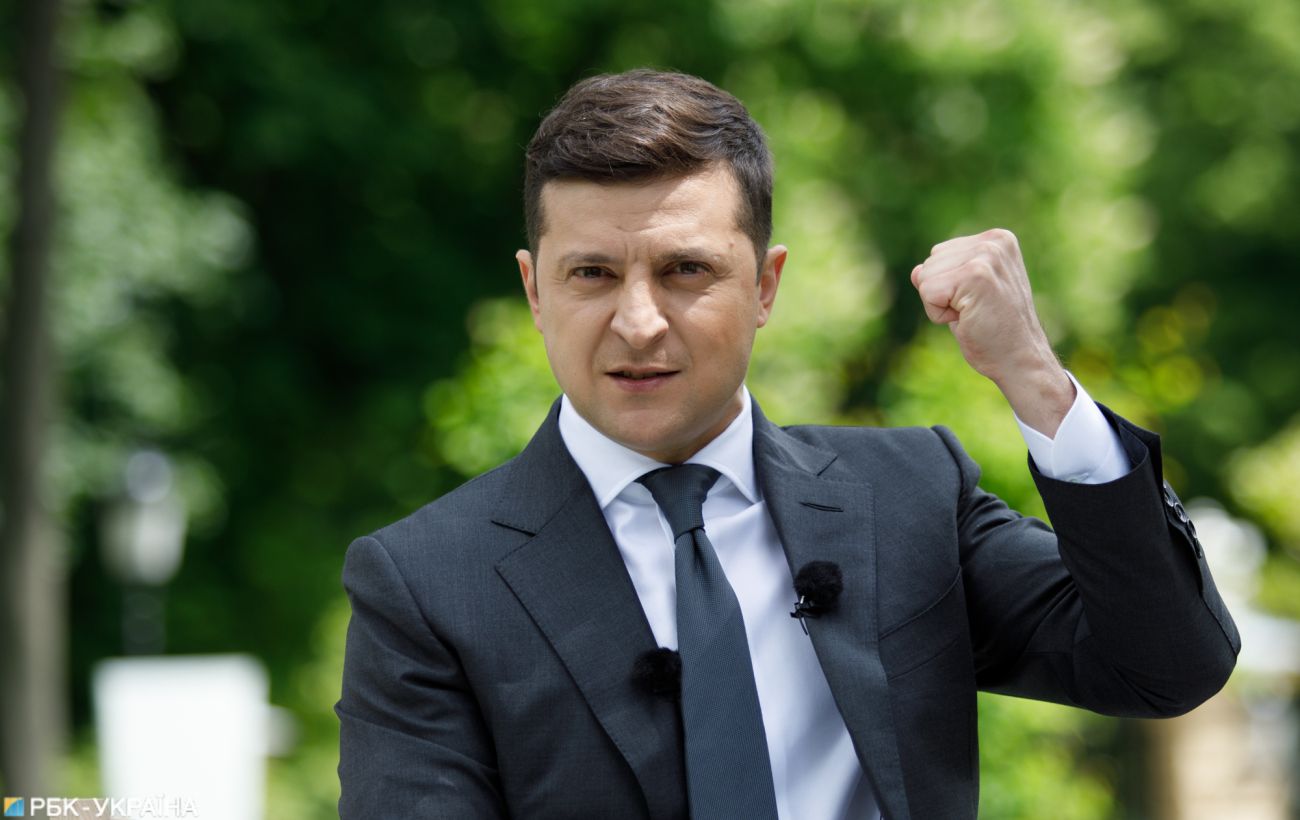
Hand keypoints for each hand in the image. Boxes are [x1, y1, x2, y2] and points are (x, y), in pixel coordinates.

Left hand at [910, 228, 1073, 436]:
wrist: (1020, 360)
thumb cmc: (994, 331)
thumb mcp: (967, 295)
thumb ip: (945, 275)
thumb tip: (915, 271)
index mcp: (996, 240)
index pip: (939, 255)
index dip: (948, 286)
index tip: (977, 302)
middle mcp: (994, 242)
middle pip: (929, 264)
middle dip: (942, 295)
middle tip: (975, 312)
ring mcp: (987, 256)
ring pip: (924, 277)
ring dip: (940, 305)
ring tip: (973, 315)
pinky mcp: (977, 274)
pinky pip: (928, 292)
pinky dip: (939, 314)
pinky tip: (968, 320)